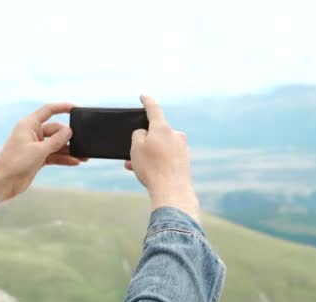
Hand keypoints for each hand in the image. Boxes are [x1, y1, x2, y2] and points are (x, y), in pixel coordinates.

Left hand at [0, 103, 85, 199]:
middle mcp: (32, 133)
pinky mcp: (37, 158)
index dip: (62, 107)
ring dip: (69, 150)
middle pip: (55, 130)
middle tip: (82, 144)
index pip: (48, 110)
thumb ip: (57, 140)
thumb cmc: (16, 163)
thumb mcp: (40, 150)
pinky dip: (63, 158)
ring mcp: (34, 146)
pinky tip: (75, 162)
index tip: (76, 108)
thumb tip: (69, 131)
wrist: (2, 183)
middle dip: (68, 137)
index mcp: (28, 124)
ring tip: (83, 156)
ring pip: (56, 144)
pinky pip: (54, 155)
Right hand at [125, 95, 199, 222]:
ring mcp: (182, 148)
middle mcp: (175, 135)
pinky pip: (167, 157)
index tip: (143, 96)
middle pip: (155, 133)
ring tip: (134, 168)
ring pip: (160, 147)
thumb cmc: (152, 168)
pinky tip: (149, 174)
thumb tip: (145, 134)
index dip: (147, 102)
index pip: (154, 109)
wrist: (172, 191)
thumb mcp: (136, 147)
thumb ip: (138, 135)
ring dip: (148, 154)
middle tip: (130, 155)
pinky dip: (157, 162)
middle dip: (142, 142)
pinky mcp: (185, 161)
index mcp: (163, 128)